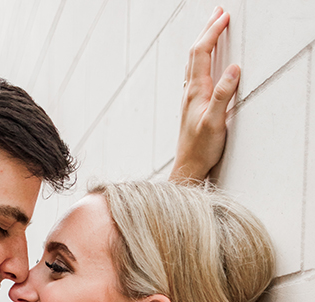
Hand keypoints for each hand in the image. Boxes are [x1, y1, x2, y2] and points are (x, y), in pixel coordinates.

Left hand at [170, 7, 239, 183]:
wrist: (188, 167)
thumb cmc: (201, 149)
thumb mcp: (215, 122)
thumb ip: (223, 95)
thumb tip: (233, 69)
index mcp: (196, 91)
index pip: (202, 53)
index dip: (213, 33)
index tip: (224, 17)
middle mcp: (190, 92)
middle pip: (195, 53)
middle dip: (207, 30)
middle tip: (218, 12)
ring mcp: (189, 98)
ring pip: (193, 62)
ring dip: (203, 41)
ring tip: (212, 28)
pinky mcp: (192, 106)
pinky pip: (194, 73)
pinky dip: (201, 58)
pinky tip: (203, 61)